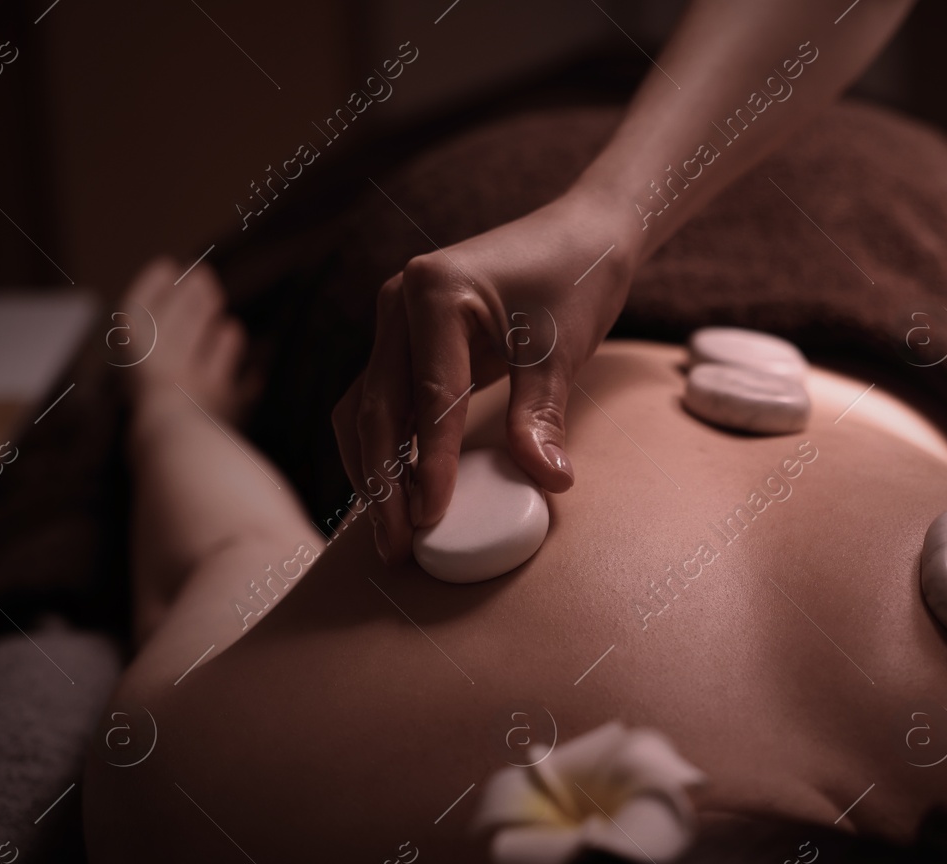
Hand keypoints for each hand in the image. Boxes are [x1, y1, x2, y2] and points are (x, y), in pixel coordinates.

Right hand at [333, 191, 636, 562]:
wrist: (582, 236)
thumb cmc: (575, 278)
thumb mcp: (561, 347)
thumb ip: (543, 413)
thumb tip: (548, 479)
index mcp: (433, 292)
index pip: (428, 396)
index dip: (429, 463)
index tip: (431, 518)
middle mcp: (399, 302)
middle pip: (376, 408)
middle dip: (384, 483)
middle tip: (397, 546)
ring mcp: (395, 321)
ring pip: (365, 409)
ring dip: (372, 472)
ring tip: (389, 532)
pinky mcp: (405, 341)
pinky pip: (381, 402)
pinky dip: (383, 449)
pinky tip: (393, 495)